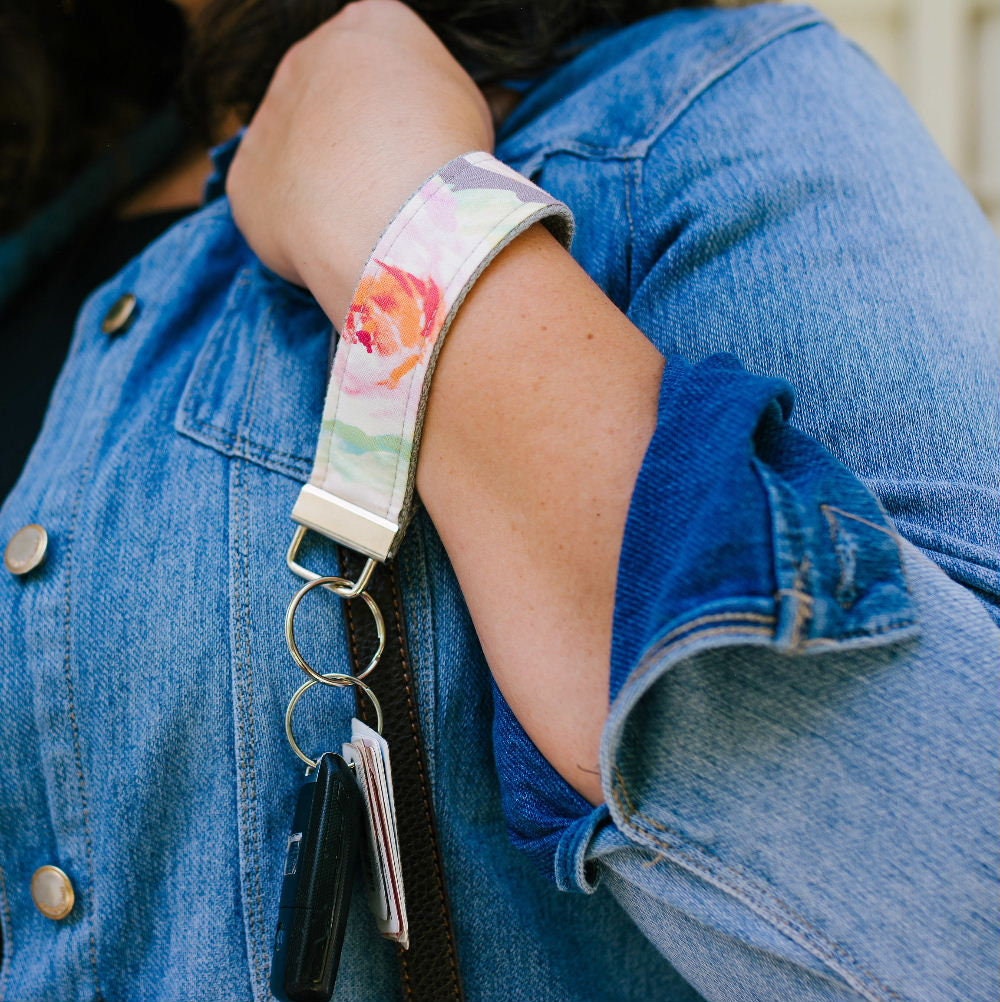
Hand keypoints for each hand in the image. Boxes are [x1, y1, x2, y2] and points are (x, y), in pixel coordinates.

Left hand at [227, 0, 493, 323]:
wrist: (396, 214)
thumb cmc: (448, 161)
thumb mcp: (477, 109)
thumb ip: (454, 104)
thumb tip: (480, 116)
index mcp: (370, 25)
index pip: (385, 62)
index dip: (411, 115)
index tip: (427, 151)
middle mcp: (308, 56)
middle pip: (335, 103)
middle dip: (359, 145)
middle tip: (395, 193)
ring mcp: (269, 117)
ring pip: (300, 154)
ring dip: (326, 185)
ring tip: (368, 225)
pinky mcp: (246, 181)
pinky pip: (274, 206)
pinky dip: (301, 229)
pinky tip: (335, 245)